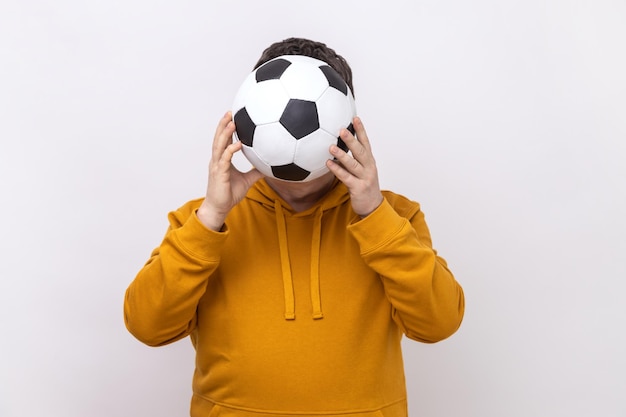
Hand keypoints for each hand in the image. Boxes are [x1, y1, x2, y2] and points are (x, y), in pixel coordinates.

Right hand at [197, 112, 263, 230]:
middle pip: (219, 138)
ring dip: (225, 133)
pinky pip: (225, 159)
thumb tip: (269, 166)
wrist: (220, 208)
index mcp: (222, 160)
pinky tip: (239, 144)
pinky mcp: (219, 174)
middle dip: (223, 124)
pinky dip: (231, 150)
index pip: (224, 140)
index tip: (233, 116)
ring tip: (232, 122)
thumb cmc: (229, 195)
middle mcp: (217, 160)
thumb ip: (256, 172)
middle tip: (230, 112)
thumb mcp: (247, 181)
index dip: (227, 128)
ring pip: (220, 145)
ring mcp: (217, 166)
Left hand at [327, 117, 383, 216]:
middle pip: (360, 151)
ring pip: (353, 164)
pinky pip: (346, 178)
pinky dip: (337, 170)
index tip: (355, 117)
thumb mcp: (361, 171)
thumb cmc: (364, 186)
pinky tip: (328, 164)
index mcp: (369, 161)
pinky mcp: (358, 188)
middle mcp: (369, 168)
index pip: (366, 142)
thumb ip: (353, 159)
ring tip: (331, 147)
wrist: (373, 207)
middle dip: (351, 139)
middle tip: (342, 129)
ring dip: (342, 155)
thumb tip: (337, 145)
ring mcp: (365, 178)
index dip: (361, 130)